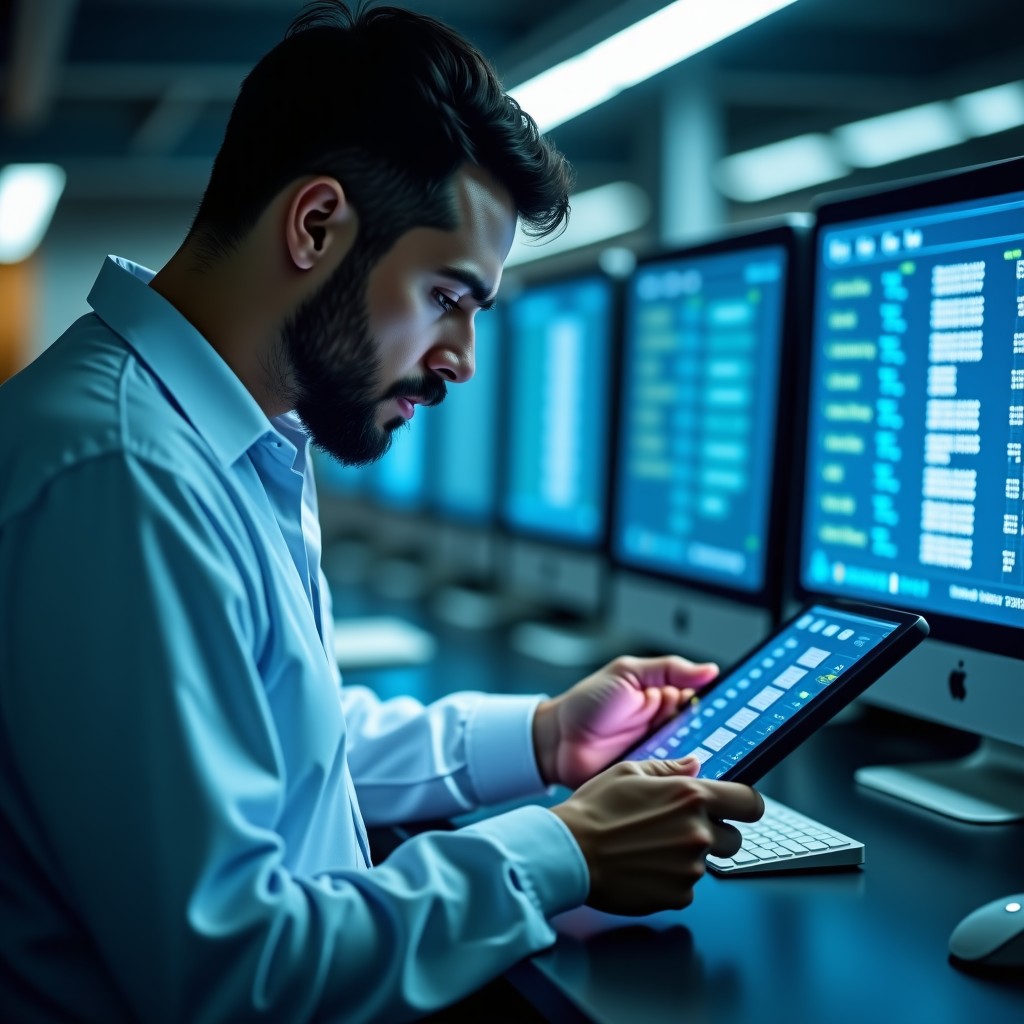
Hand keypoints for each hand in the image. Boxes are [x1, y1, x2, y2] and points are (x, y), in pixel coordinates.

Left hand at [533, 655, 718, 788]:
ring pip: (695, 762)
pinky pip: (673, 783)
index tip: (747, 714)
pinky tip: (693, 784)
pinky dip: (683, 784)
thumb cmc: (586, 703)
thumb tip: (709, 669)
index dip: (726, 709)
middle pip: (708, 736)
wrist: (555, 742)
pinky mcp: (650, 781)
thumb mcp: (626, 674)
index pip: (707, 705)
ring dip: (704, 763)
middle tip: (735, 744)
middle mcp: (668, 730)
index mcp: (666, 701)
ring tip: (717, 764)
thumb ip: (668, 669)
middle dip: (721, 740)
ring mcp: (661, 757)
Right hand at [550, 756, 763, 915]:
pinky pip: (686, 886)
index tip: (735, 807)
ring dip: (687, 856)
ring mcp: (690, 868)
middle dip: (714, 833)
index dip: (745, 804)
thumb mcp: (628, 772)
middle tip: (678, 828)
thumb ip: (669, 769)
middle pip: (734, 838)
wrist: (569, 852)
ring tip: (649, 847)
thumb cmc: (594, 809)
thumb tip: (696, 766)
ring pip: (706, 862)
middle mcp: (697, 833)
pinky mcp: (677, 896)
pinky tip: (642, 866)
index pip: (750, 803)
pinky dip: (670, 879)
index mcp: (691, 797)